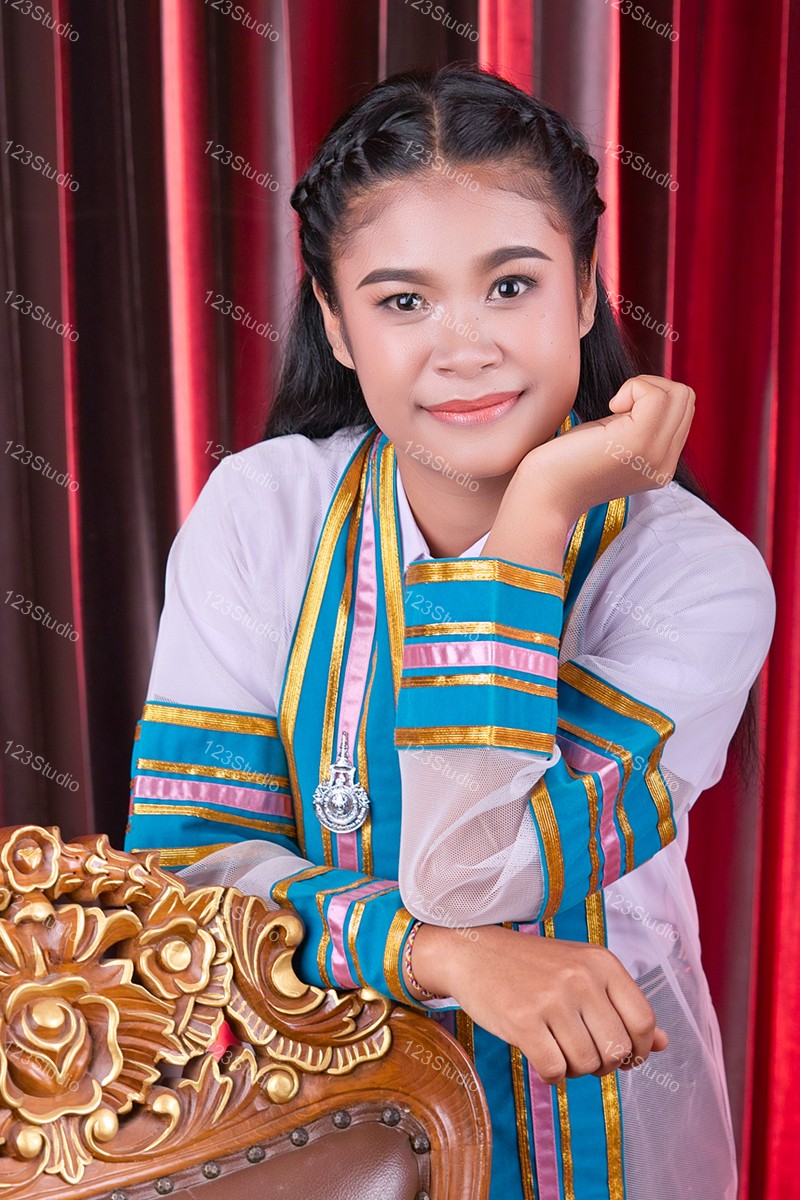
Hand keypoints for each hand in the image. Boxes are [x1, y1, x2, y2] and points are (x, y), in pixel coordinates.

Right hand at [410, 922, 667, 1084]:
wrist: (473, 953)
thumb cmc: (532, 966)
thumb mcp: (583, 972)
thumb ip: (623, 1005)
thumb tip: (664, 1044)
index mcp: (602, 962)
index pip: (644, 1021)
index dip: (639, 1049)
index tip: (624, 1056)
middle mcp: (581, 977)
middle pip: (617, 1049)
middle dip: (604, 1064)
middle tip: (584, 1055)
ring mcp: (552, 998)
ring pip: (587, 1065)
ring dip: (576, 1070)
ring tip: (559, 1051)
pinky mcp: (523, 1020)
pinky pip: (555, 1071)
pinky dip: (552, 1075)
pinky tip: (542, 1058)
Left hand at [481, 376, 694, 571]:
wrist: (544, 493)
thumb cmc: (567, 461)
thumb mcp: (613, 439)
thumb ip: (639, 424)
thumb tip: (652, 390)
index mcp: (662, 464)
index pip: (684, 410)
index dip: (653, 396)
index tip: (620, 411)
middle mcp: (666, 464)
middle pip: (686, 398)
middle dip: (651, 387)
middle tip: (617, 406)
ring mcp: (656, 455)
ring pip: (678, 394)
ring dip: (643, 386)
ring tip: (614, 408)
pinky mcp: (638, 442)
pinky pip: (655, 395)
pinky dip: (633, 387)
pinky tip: (610, 407)